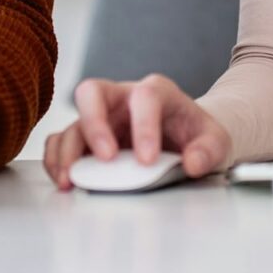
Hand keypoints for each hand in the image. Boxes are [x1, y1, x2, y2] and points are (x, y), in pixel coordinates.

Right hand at [42, 74, 233, 190]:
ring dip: (68, 150)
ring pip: (72, 120)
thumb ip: (209, 150)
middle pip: (94, 91)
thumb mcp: (216, 141)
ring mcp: (101, 117)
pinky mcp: (86, 138)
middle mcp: (122, 99)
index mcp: (156, 92)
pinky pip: (60, 141)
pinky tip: (64, 180)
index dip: (144, 126)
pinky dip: (56, 160)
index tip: (148, 160)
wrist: (186, 140)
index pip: (145, 97)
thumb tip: (193, 163)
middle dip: (95, 124)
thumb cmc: (196, 136)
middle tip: (106, 158)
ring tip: (72, 180)